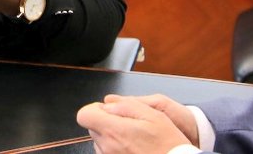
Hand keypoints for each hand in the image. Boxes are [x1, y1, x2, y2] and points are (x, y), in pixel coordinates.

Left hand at [76, 96, 190, 153]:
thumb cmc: (168, 144)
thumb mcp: (154, 114)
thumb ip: (126, 105)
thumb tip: (108, 104)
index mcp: (114, 130)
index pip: (84, 115)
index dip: (95, 109)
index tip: (109, 110)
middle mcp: (108, 146)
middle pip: (92, 127)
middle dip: (105, 121)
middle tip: (127, 124)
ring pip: (100, 140)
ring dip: (111, 135)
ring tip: (133, 138)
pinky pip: (106, 152)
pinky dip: (115, 147)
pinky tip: (132, 148)